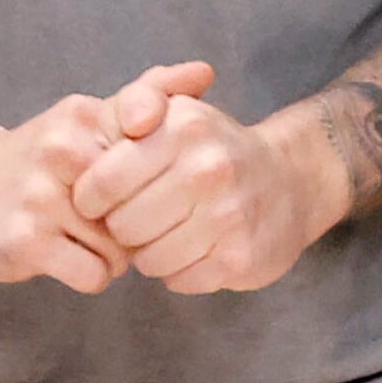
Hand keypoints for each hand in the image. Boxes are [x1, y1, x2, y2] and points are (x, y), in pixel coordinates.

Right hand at [0, 60, 212, 292]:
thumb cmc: (44, 157)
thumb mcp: (90, 118)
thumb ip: (148, 94)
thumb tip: (206, 70)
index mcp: (82, 116)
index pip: (147, 121)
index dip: (162, 156)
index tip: (160, 168)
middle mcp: (62, 149)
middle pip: (142, 200)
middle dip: (137, 217)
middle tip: (113, 215)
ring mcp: (42, 196)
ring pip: (122, 245)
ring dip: (114, 251)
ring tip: (85, 235)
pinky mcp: (28, 241)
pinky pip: (95, 274)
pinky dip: (92, 274)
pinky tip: (70, 256)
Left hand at [72, 86, 347, 294]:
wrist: (289, 180)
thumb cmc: (213, 147)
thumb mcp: (178, 109)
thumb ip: (138, 101)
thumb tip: (128, 121)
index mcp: (183, 128)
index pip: (104, 180)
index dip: (92, 197)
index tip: (99, 198)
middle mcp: (207, 170)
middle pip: (123, 226)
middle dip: (122, 226)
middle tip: (139, 216)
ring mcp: (227, 217)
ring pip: (149, 260)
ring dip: (149, 252)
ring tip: (166, 232)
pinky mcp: (240, 260)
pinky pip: (179, 281)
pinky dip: (178, 271)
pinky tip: (194, 248)